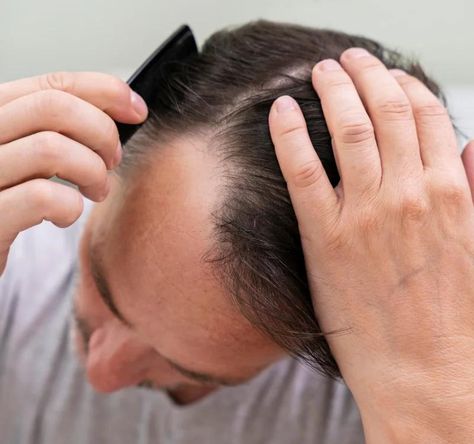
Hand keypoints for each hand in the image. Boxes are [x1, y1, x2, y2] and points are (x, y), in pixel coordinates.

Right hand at [0, 72, 147, 274]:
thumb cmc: (14, 197)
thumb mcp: (32, 153)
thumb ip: (63, 127)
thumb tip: (125, 106)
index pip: (52, 84)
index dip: (105, 92)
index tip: (137, 111)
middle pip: (54, 107)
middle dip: (102, 133)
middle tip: (112, 161)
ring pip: (51, 148)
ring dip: (92, 172)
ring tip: (95, 191)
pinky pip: (42, 198)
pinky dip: (69, 207)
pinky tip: (64, 216)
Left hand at [269, 50, 473, 441]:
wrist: (423, 369)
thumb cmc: (451, 316)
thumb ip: (472, 192)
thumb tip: (470, 150)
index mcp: (451, 192)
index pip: (428, 115)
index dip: (406, 85)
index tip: (388, 74)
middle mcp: (409, 193)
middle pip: (387, 110)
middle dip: (367, 75)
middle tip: (348, 59)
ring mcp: (366, 212)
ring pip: (348, 130)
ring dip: (333, 90)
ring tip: (320, 71)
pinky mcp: (326, 236)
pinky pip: (303, 170)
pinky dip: (291, 135)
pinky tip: (282, 111)